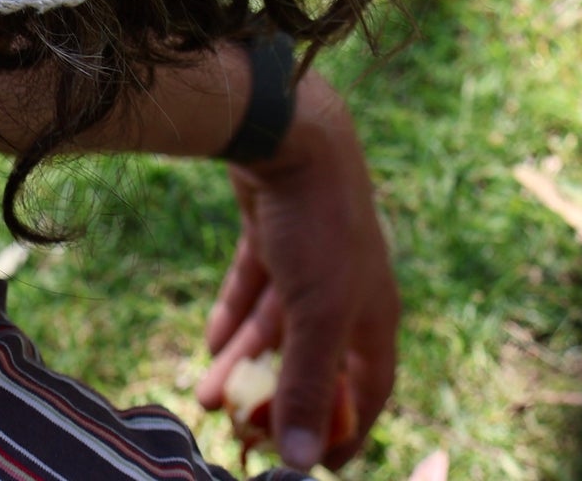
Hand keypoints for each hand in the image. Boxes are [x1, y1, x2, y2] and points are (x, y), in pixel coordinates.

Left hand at [195, 70, 398, 472]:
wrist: (290, 134)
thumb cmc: (319, 225)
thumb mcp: (318, 315)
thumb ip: (311, 385)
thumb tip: (305, 461)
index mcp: (373, 312)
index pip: (368, 388)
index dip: (346, 428)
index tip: (317, 465)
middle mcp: (346, 287)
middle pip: (313, 358)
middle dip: (278, 398)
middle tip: (240, 431)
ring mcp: (309, 257)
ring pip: (276, 325)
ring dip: (244, 363)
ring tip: (207, 396)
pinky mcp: (273, 231)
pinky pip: (255, 286)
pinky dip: (235, 315)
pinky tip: (211, 344)